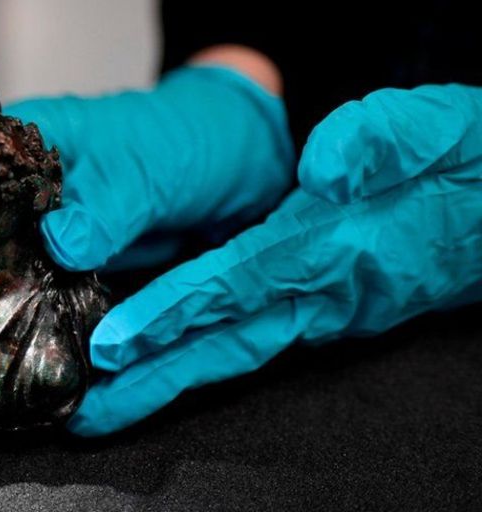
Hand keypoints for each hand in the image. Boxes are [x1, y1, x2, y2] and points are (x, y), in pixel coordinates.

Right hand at [0, 64, 292, 392]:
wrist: (247, 158)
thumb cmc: (189, 134)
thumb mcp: (146, 163)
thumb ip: (106, 202)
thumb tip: (63, 240)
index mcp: (21, 150)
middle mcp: (24, 199)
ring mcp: (50, 242)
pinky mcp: (80, 276)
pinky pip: (38, 313)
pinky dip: (16, 345)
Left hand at [69, 83, 481, 435]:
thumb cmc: (465, 161)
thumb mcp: (429, 129)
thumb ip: (375, 142)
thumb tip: (323, 163)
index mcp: (335, 250)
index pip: (236, 285)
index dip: (172, 312)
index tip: (116, 340)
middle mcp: (324, 295)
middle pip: (224, 345)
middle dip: (154, 378)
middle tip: (92, 406)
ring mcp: (324, 310)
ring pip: (234, 351)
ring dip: (169, 379)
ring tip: (112, 402)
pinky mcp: (325, 310)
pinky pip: (252, 339)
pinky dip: (201, 356)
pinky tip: (165, 361)